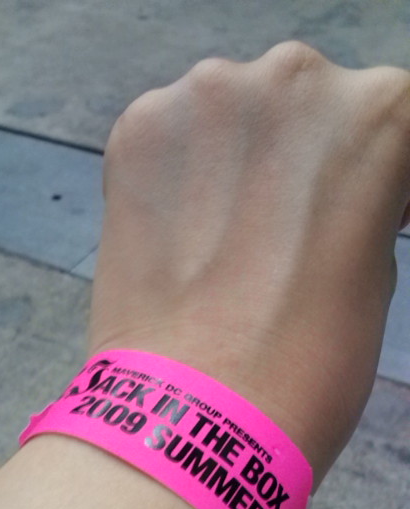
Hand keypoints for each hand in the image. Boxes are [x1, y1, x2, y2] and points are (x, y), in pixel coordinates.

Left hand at [88, 42, 409, 488]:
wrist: (198, 419)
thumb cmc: (309, 362)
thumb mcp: (375, 271)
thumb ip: (362, 202)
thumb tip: (337, 186)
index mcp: (375, 112)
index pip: (390, 115)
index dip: (379, 173)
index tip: (369, 212)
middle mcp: (290, 77)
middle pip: (306, 101)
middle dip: (303, 157)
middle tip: (287, 229)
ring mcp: (203, 96)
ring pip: (233, 112)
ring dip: (237, 159)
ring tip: (225, 237)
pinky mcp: (136, 130)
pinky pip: (173, 137)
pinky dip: (181, 174)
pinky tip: (181, 234)